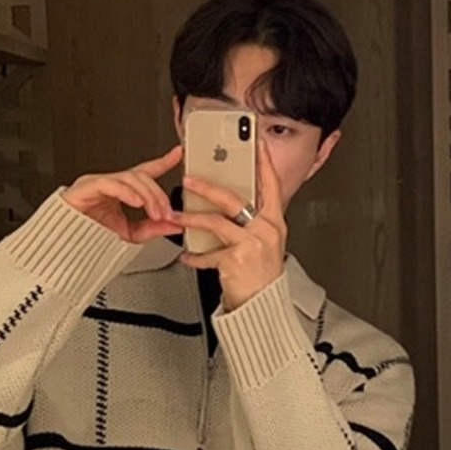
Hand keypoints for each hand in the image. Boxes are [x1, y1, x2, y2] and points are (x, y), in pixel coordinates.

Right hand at [62, 145, 183, 243]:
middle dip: (157, 194)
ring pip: (130, 178)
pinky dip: (126, 193)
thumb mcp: (129, 235)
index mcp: (120, 191)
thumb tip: (173, 225)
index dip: (162, 162)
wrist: (65, 247)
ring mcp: (98, 182)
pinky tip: (137, 203)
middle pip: (141, 176)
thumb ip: (151, 228)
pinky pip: (111, 183)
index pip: (144, 172)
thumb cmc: (90, 238)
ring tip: (155, 214)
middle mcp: (111, 183)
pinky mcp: (87, 186)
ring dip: (147, 196)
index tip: (178, 153)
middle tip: (166, 213)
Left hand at [174, 134, 285, 309]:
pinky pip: (208, 253)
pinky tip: (187, 255)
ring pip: (215, 222)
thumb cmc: (262, 276)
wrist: (263, 307)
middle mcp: (266, 230)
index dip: (263, 161)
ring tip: (176, 216)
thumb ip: (253, 222)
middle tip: (189, 179)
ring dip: (191, 218)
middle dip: (207, 187)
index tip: (255, 142)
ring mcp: (252, 244)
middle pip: (234, 199)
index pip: (271, 184)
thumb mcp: (266, 244)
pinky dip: (195, 256)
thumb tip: (233, 204)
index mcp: (274, 222)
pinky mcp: (236, 260)